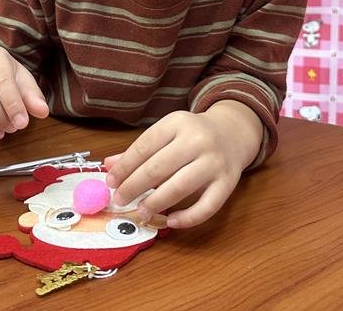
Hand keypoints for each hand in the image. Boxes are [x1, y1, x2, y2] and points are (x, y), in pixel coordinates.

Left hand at [103, 101, 262, 228]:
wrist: (234, 132)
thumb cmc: (193, 135)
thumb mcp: (167, 133)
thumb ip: (140, 150)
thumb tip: (108, 166)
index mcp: (178, 122)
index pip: (144, 147)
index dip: (124, 167)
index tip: (110, 182)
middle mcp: (198, 140)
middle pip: (158, 167)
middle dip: (134, 186)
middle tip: (120, 200)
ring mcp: (214, 162)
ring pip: (179, 187)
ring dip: (155, 203)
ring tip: (141, 211)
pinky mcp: (228, 183)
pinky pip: (206, 206)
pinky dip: (187, 218)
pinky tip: (170, 221)